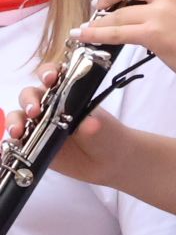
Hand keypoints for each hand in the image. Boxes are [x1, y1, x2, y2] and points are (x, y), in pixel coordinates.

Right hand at [6, 66, 121, 183]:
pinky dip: (7, 142)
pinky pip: (14, 141)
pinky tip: (8, 145)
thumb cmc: (107, 135)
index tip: (50, 78)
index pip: (52, 76)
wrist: (107, 161)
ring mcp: (39, 125)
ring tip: (18, 131)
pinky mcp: (32, 144)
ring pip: (18, 116)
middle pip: (29, 95)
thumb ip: (92, 125)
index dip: (47, 73)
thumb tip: (88, 125)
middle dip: (28, 100)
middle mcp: (49, 105)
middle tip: (35, 111)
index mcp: (67, 93)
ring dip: (14, 121)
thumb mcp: (101, 127)